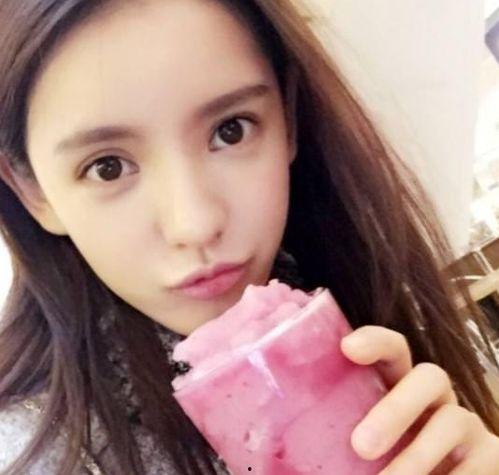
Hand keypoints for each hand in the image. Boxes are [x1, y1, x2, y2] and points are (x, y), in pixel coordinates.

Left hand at [340, 325, 498, 473]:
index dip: (374, 340)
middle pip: (428, 376)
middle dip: (396, 408)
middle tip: (361, 445)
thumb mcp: (352, 443)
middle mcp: (433, 396)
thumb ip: (326, 434)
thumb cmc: (382, 457)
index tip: (347, 347)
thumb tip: (270, 443)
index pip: (392, 349)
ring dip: (418, 455)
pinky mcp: (490, 454)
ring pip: (453, 419)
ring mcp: (464, 422)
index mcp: (397, 384)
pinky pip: (481, 461)